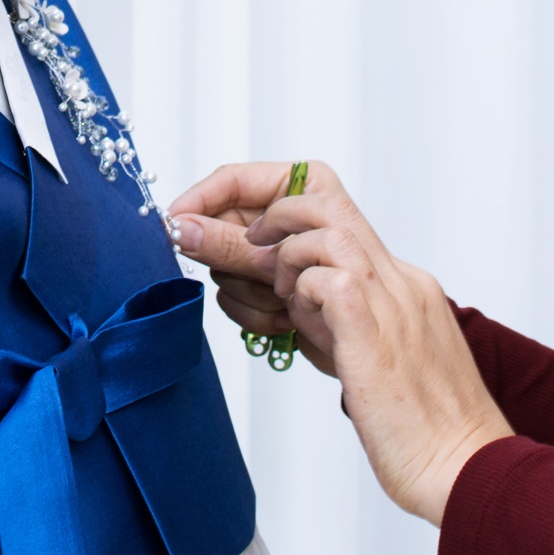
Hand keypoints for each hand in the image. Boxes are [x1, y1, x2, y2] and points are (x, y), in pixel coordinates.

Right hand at [167, 161, 341, 373]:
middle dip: (235, 262)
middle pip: (226, 227)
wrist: (380, 374)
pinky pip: (238, 292)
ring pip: (228, 265)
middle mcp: (294, 215)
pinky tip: (282, 323)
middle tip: (259, 282)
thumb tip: (183, 227)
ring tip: (282, 308)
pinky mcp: (274, 285)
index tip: (173, 224)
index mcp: (309, 187)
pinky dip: (256, 312)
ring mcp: (282, 252)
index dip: (200, 201)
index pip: (236, 180)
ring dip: (250, 293)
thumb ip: (231, 245)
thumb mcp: (288, 268)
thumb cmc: (361, 315)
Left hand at [252, 172, 510, 525]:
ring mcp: (392, 302)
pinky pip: (327, 277)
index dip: (284, 209)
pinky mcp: (375, 331)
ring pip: (324, 227)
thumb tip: (290, 308)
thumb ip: (337, 326)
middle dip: (269, 209)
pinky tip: (299, 323)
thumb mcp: (374, 363)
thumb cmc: (424, 435)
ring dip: (282, 254)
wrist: (469, 471)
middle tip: (244, 244)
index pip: (337, 213)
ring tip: (278, 298)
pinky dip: (299, 292)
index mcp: (403, 286)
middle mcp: (401, 282)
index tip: (250, 233)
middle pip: (326, 198)